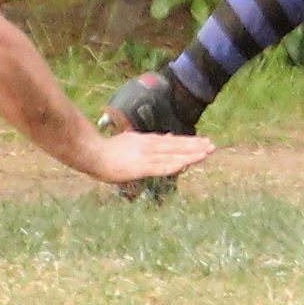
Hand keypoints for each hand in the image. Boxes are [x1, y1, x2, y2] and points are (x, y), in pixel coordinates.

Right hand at [86, 130, 215, 184]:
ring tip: (207, 152)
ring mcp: (147, 155)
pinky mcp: (141, 166)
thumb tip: (166, 138)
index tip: (203, 142)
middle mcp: (150, 146)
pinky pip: (162, 166)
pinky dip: (176, 164)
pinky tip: (187, 164)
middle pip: (177, 146)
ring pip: (174, 155)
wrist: (91, 152)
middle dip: (195, 146)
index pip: (172, 142)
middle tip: (212, 146)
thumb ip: (149, 141)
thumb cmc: (107, 149)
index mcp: (147, 141)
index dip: (189, 143)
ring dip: (191, 154)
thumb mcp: (131, 140)